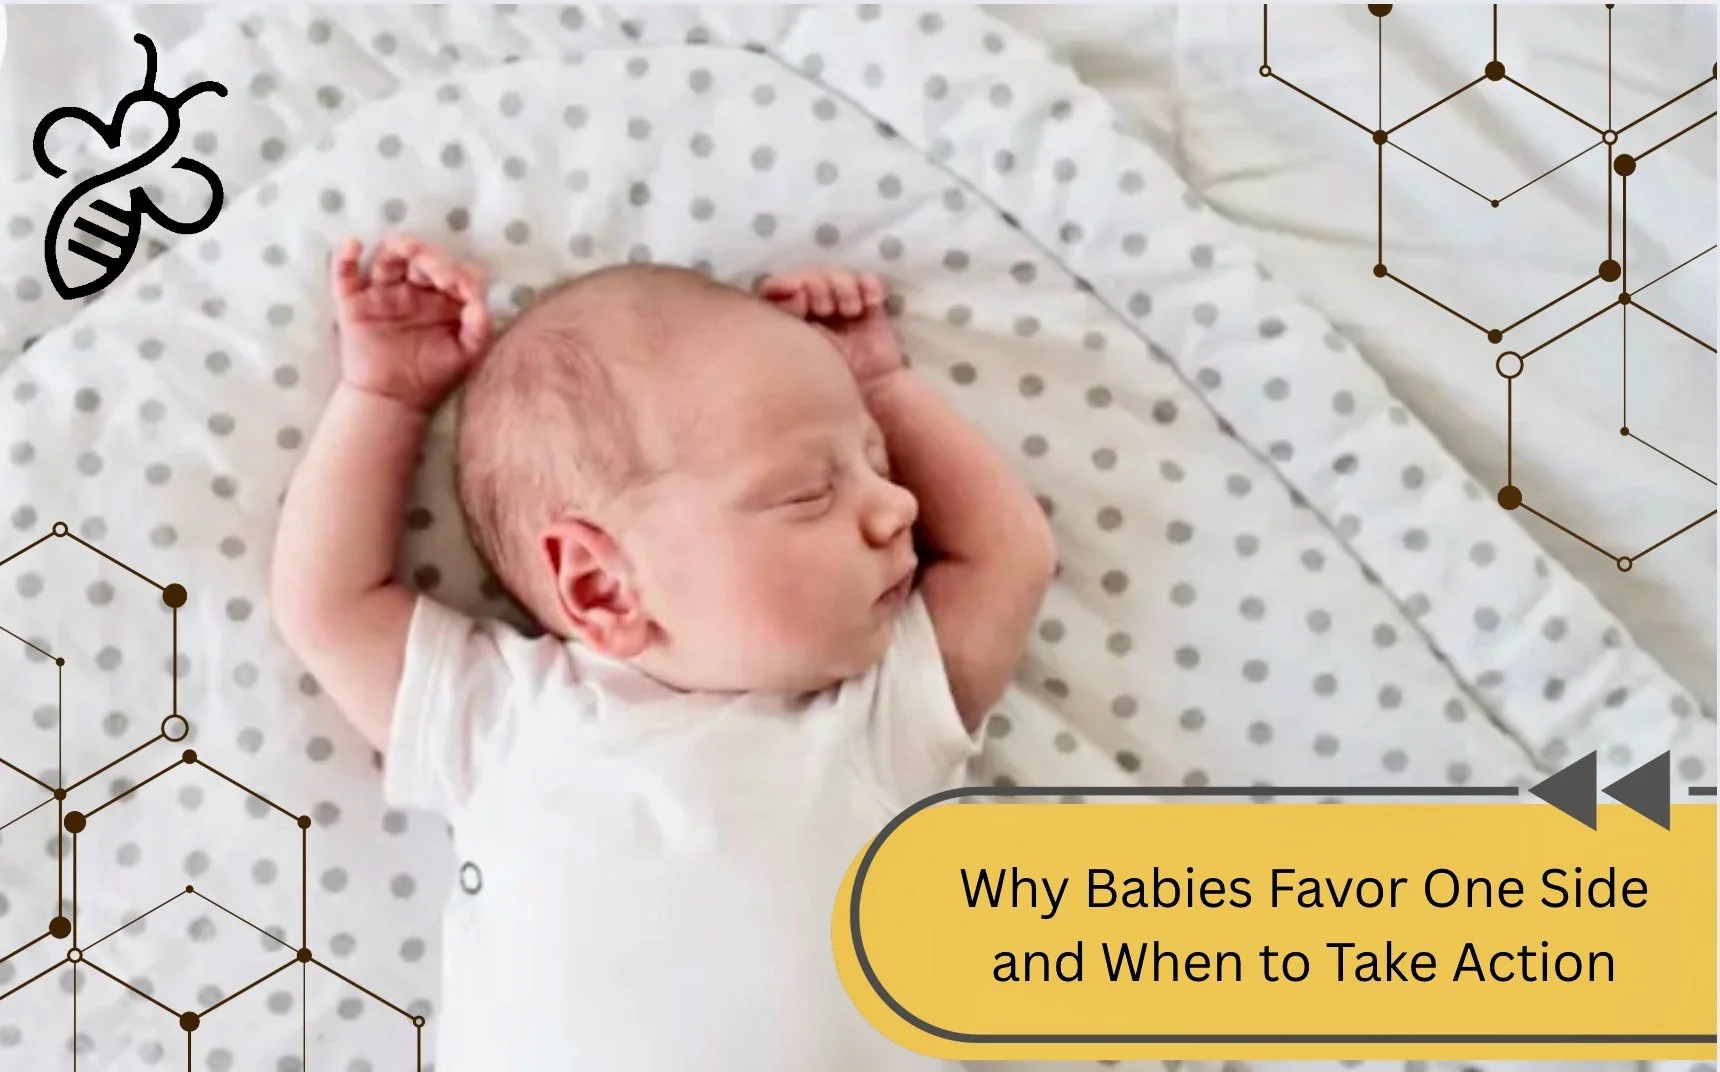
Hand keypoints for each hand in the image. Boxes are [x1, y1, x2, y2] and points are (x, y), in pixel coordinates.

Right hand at [329, 235, 491, 412]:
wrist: (393, 401)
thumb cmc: (432, 375)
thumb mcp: (465, 355)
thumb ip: (478, 331)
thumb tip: (480, 306)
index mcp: (444, 297)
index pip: (455, 271)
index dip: (458, 273)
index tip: (458, 286)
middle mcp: (415, 289)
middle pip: (422, 257)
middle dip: (431, 258)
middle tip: (436, 272)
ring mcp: (384, 292)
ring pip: (388, 257)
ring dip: (398, 247)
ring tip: (406, 250)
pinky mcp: (355, 302)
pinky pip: (344, 273)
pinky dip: (344, 256)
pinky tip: (354, 245)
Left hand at [759, 266, 903, 384]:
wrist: (869, 404)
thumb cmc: (825, 386)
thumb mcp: (798, 355)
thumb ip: (787, 326)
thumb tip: (787, 298)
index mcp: (789, 325)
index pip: (778, 290)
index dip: (786, 284)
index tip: (796, 294)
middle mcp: (813, 314)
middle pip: (809, 277)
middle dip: (816, 285)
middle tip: (825, 307)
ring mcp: (841, 311)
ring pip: (837, 278)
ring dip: (842, 286)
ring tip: (850, 310)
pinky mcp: (870, 312)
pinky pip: (868, 284)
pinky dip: (869, 286)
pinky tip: (871, 301)